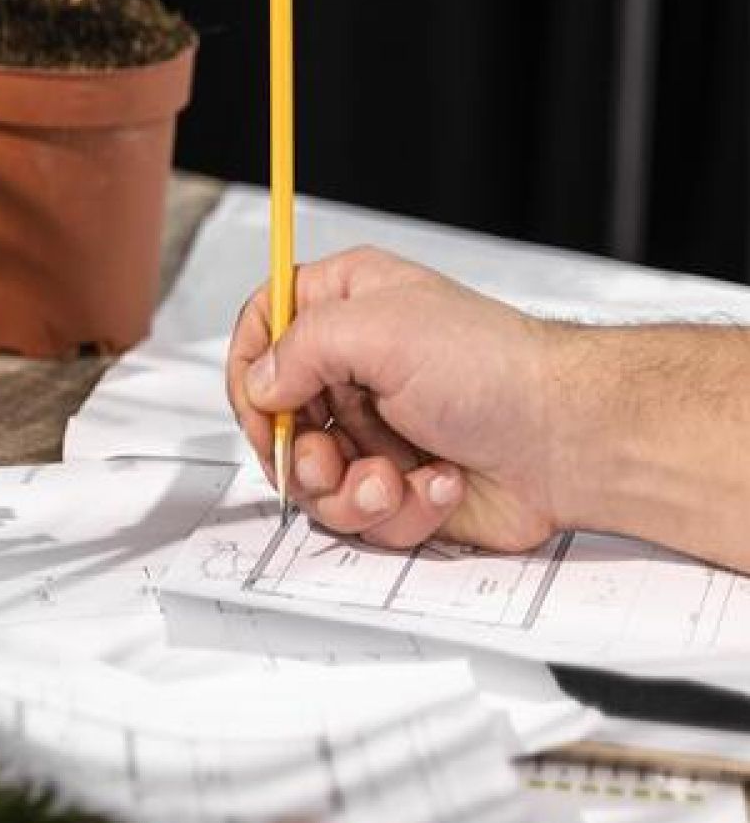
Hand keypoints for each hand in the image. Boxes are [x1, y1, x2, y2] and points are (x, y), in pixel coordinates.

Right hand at [226, 248, 562, 551]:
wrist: (572, 440)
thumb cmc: (495, 368)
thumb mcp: (381, 329)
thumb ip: (299, 347)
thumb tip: (261, 383)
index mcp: (346, 307)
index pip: (261, 328)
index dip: (250, 372)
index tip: (262, 406)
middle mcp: (353, 369)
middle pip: (273, 418)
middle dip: (299, 452)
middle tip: (329, 457)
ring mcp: (372, 431)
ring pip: (310, 479)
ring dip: (348, 491)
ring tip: (390, 480)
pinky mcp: (395, 485)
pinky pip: (357, 515)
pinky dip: (396, 510)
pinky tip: (437, 483)